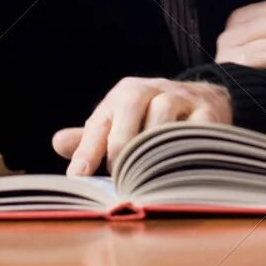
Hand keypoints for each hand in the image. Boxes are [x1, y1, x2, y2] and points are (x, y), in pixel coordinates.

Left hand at [52, 78, 232, 175]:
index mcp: (125, 93)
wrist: (206, 100)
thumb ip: (91, 137)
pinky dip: (182, 149)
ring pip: (162, 114)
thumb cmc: (153, 118)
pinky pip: (194, 129)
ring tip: (143, 175)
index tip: (77, 177)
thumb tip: (58, 143)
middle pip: (130, 105)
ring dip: (150, 147)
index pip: (100, 120)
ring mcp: (182, 98)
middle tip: (117, 175)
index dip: (87, 150)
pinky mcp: (208, 113)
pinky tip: (174, 169)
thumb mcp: (120, 122)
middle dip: (120, 143)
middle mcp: (152, 89)